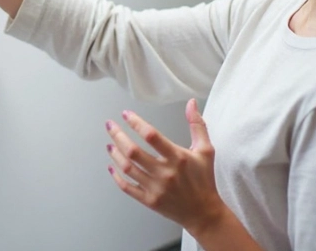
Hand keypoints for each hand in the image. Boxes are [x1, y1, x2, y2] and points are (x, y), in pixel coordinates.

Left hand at [105, 99, 226, 235]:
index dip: (136, 123)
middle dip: (118, 135)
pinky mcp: (150, 201)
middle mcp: (165, 173)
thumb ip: (197, 125)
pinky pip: (127, 188)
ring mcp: (155, 188)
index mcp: (178, 158)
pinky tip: (111, 167)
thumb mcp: (205, 150)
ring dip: (115, 154)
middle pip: (133, 151)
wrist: (204, 212)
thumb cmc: (204, 180)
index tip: (126, 114)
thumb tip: (191, 103)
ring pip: (127, 168)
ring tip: (110, 143)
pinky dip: (116, 177)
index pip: (151, 136)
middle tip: (110, 125)